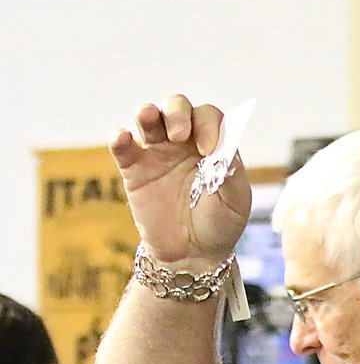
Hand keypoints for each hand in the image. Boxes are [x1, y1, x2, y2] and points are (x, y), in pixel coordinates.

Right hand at [109, 94, 250, 265]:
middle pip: (177, 107)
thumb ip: (231, 173)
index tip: (208, 150)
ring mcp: (158, 154)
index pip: (209, 117)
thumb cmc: (219, 226)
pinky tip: (122, 138)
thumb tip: (223, 148)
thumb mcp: (236, 202)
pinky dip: (119, 137)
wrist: (193, 255)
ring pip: (149, 118)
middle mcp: (184, 143)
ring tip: (148, 118)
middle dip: (178, 112)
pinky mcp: (135, 169)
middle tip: (180, 136)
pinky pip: (122, 146)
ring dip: (147, 112)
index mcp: (212, 146)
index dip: (208, 125)